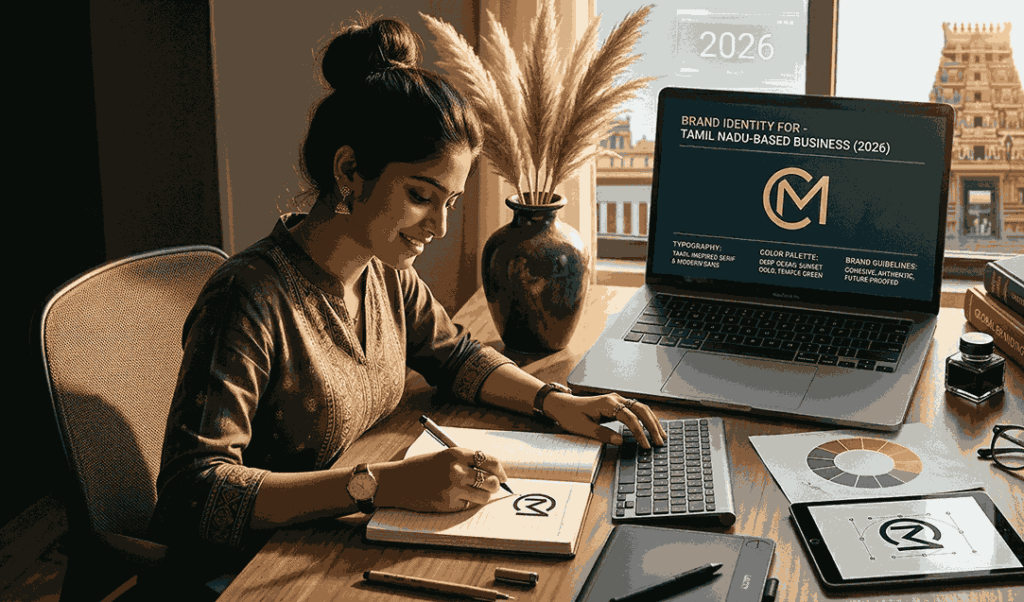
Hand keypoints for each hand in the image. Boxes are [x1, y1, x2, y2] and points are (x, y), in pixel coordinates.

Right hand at [373, 448, 509, 512]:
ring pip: (484, 496)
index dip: (500, 470)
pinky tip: (458, 499)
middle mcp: (456, 470)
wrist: (396, 482)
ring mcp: (452, 489)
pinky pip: (469, 506)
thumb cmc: (420, 467)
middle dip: (495, 485)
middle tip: (492, 486)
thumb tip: (493, 471)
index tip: (503, 475)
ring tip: (476, 493)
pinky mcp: (448, 504)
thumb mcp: (443, 456)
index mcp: (456, 454)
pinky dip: (468, 504)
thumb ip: (466, 461)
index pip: (490, 461)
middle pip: (491, 480)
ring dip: (484, 496)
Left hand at [543, 391, 666, 448]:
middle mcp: (615, 398)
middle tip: (660, 442)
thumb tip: (620, 441)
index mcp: (607, 403)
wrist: (562, 405)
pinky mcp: (617, 404)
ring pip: (641, 408)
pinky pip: (636, 409)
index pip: (630, 417)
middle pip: (641, 410)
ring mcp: (617, 400)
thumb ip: (602, 434)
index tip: (645, 445)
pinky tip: (652, 427)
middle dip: (652, 426)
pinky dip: (646, 418)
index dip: (639, 432)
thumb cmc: (570, 415)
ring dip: (652, 421)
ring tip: (661, 436)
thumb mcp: (583, 428)